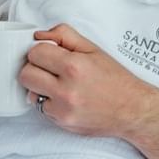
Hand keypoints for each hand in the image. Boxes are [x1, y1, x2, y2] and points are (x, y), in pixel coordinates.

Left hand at [19, 23, 155, 137]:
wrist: (132, 110)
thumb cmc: (114, 78)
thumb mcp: (93, 49)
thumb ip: (64, 35)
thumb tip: (39, 35)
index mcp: (74, 65)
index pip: (35, 53)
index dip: (41, 51)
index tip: (50, 54)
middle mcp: (66, 89)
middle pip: (26, 74)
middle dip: (34, 68)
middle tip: (49, 69)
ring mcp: (63, 109)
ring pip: (30, 93)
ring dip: (39, 87)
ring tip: (58, 84)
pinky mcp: (63, 123)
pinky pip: (42, 110)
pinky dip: (49, 103)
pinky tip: (65, 99)